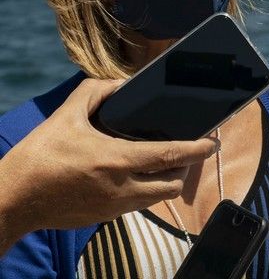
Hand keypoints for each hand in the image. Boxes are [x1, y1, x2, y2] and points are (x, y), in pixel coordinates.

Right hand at [0, 78, 216, 251]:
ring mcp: (112, 207)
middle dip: (185, 168)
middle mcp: (120, 188)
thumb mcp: (66, 116)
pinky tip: (134, 176)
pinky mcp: (102, 218)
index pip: (170, 155)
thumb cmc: (39, 157)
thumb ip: (96, 92)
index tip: (213, 142)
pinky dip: (143, 191)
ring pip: (156, 198)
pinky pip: (135, 206)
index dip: (197, 149)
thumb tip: (121, 84)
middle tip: (186, 151)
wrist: (12, 199)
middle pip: (173, 184)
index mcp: (115, 160)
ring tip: (163, 163)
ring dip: (165, 181)